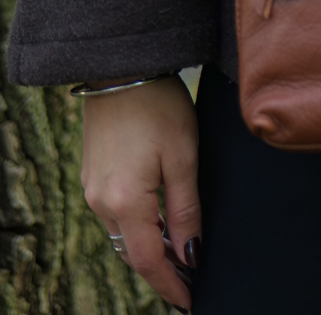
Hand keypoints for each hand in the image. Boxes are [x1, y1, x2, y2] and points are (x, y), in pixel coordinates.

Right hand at [81, 76, 200, 309]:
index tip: (191, 300)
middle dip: (161, 270)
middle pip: (132, 252)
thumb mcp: (183, 156)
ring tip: (179, 256)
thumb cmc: (158, 106)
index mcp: (125, 201)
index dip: (171, 284)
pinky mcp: (92, 175)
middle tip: (190, 281)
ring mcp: (92, 189)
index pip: (148, 261)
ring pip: (122, 235)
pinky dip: (136, 227)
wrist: (120, 67)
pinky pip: (115, 215)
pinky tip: (157, 222)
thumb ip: (185, 208)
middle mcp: (101, 202)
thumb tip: (190, 253)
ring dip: (148, 248)